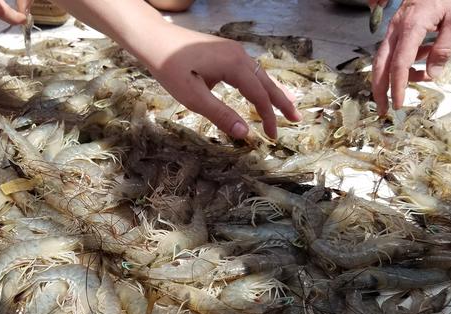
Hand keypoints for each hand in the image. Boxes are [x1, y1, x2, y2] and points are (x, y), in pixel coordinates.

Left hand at [134, 23, 300, 138]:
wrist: (153, 39)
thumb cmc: (170, 68)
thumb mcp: (193, 97)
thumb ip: (220, 114)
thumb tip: (244, 133)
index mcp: (234, 65)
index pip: (259, 96)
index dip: (268, 117)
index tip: (272, 136)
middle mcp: (239, 54)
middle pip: (266, 82)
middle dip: (281, 103)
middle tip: (296, 120)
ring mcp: (233, 50)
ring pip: (259, 75)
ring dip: (272, 93)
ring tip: (285, 108)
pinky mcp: (225, 51)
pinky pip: (249, 70)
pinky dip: (259, 84)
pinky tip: (259, 91)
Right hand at [370, 0, 450, 114]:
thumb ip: (444, 48)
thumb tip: (433, 74)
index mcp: (411, 26)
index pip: (399, 64)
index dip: (398, 87)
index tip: (399, 104)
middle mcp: (397, 28)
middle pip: (381, 65)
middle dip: (380, 90)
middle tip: (384, 109)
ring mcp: (394, 27)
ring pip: (384, 59)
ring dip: (393, 77)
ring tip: (413, 82)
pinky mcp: (397, 27)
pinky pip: (394, 50)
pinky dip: (403, 62)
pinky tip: (422, 62)